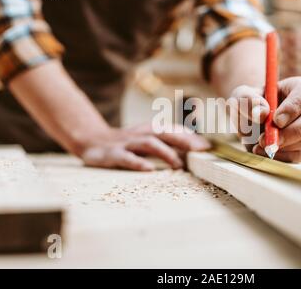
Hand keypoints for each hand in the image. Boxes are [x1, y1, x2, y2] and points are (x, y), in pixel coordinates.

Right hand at [80, 123, 210, 170]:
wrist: (92, 140)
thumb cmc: (127, 143)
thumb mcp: (147, 140)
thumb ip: (167, 144)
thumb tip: (193, 152)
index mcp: (149, 129)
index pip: (173, 129)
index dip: (191, 136)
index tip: (208, 146)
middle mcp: (140, 134)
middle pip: (164, 132)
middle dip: (183, 141)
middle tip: (199, 152)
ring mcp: (126, 143)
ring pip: (148, 143)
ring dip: (165, 153)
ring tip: (178, 165)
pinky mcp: (112, 154)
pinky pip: (126, 158)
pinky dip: (138, 163)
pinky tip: (149, 170)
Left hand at [231, 77, 300, 162]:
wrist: (249, 124)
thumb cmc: (249, 105)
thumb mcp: (241, 97)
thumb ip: (248, 100)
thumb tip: (262, 113)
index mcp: (299, 88)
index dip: (294, 106)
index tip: (276, 120)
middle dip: (294, 131)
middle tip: (269, 139)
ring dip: (285, 146)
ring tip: (259, 144)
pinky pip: (300, 155)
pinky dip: (281, 157)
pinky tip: (263, 152)